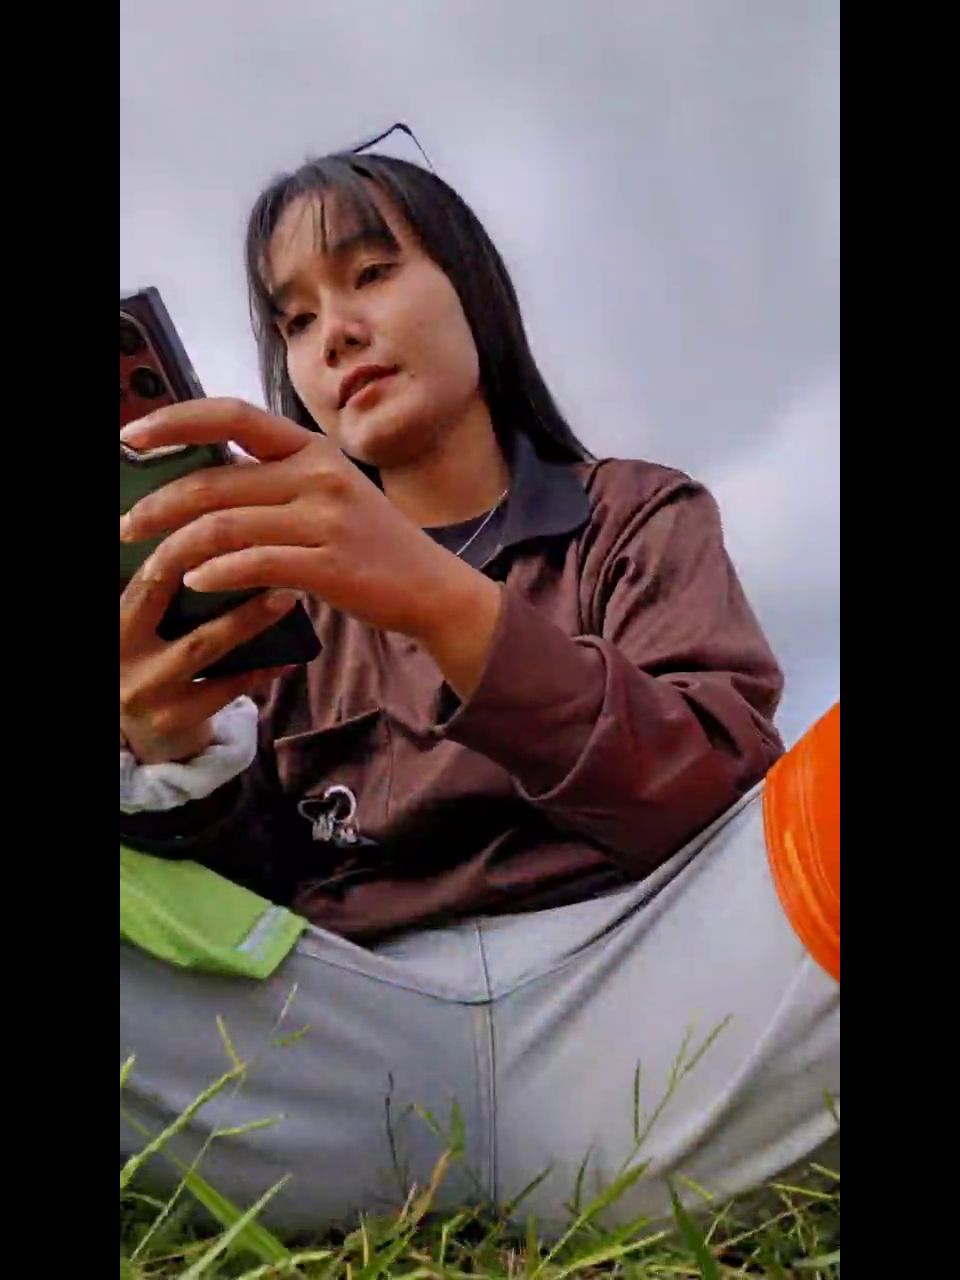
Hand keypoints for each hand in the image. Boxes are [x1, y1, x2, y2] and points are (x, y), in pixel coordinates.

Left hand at [120, 399, 503, 694]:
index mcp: (311, 448)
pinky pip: (255, 564)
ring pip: (225, 526)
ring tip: (152, 566)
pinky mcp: (330, 564)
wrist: (430, 587)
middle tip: (127, 527)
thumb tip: (199, 479)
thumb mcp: (328, 493)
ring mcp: (326, 519)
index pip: (232, 416)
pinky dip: (216, 575)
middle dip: (158, 505)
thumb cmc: (370, 544)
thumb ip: (274, 480)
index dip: (175, 421)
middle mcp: (318, 474)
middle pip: (215, 480)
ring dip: (176, 549)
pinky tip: (196, 583)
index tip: (130, 436)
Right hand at [120, 551, 297, 764]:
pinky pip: (227, 689)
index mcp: (117, 622)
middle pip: (161, 596)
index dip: (184, 545)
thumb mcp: (142, 632)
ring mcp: (147, 688)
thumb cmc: (147, 667)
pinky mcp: (175, 720)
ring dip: (248, 619)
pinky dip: (261, 669)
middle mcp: (122, 652)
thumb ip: (167, 599)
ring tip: (287, 597)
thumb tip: (223, 545)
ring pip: (202, 645)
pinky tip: (290, 654)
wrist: (129, 739)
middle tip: (264, 546)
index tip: (232, 519)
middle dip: (212, 568)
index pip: (147, 574)